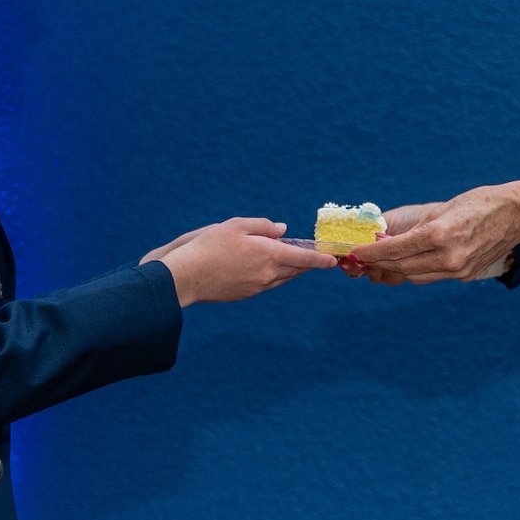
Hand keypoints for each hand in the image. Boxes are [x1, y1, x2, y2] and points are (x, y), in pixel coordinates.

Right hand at [151, 218, 335, 304]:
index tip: (332, 259)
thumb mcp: (236, 225)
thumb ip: (263, 226)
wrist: (187, 276)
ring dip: (291, 269)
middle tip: (314, 255)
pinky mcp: (247, 294)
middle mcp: (268, 274)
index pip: (303, 257)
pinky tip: (267, 268)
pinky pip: (268, 284)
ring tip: (292, 259)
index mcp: (269, 254)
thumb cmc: (209, 246)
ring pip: (283, 278)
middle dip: (307, 262)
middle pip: (295, 269)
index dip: (320, 258)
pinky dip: (274, 275)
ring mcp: (258, 287)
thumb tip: (283, 230)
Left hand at [346, 181, 519, 284]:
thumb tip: (390, 240)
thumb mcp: (444, 209)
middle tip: (364, 256)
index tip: (355, 251)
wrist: (518, 214)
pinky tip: (411, 260)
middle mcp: (448, 257)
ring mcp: (458, 269)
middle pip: (401, 266)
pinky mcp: (465, 275)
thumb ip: (417, 228)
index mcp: (440, 235)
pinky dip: (418, 269)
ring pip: (415, 275)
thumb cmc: (480, 203)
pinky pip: (432, 276)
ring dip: (397, 268)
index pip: (395, 249)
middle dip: (379, 262)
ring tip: (384, 258)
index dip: (371, 251)